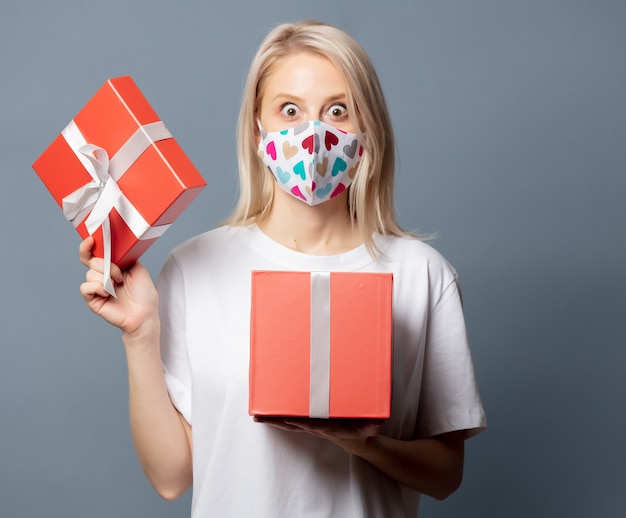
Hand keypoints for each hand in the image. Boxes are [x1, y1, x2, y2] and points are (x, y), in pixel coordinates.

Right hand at [79, 236, 157, 337]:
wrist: (144, 314)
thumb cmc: (144, 294)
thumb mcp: (138, 268)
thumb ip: (124, 256)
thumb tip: (112, 248)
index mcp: (113, 267)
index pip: (95, 253)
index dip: (89, 245)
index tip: (91, 239)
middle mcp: (103, 276)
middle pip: (92, 261)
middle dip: (106, 266)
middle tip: (120, 276)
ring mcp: (97, 288)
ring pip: (90, 274)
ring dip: (106, 279)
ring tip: (117, 287)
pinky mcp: (92, 299)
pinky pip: (85, 287)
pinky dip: (96, 288)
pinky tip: (108, 293)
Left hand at [254, 416, 383, 454]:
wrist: (357, 441)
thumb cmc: (361, 431)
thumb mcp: (369, 429)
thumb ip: (372, 427)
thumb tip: (376, 424)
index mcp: (328, 428)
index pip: (313, 425)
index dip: (301, 422)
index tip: (290, 419)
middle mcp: (316, 427)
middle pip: (294, 425)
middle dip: (278, 421)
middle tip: (260, 417)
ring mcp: (311, 426)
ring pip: (289, 423)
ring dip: (273, 420)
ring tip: (256, 416)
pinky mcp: (309, 423)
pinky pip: (291, 420)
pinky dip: (278, 418)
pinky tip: (266, 415)